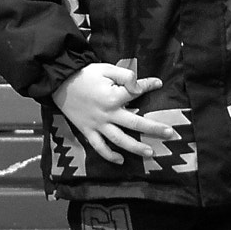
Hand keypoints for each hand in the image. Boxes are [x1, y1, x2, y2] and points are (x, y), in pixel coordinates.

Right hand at [52, 63, 177, 164]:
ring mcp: (98, 125)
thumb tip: (139, 84)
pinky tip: (121, 160)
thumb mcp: (105, 68)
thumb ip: (125, 75)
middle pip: (136, 124)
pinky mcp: (88, 131)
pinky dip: (109, 155)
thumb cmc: (84, 75)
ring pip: (120, 140)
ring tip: (150, 153)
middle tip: (171, 134)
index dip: (149, 85)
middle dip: (155, 129)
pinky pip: (99, 147)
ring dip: (136, 148)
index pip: (137, 92)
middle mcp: (108, 114)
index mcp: (113, 97)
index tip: (158, 83)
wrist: (59, 83)